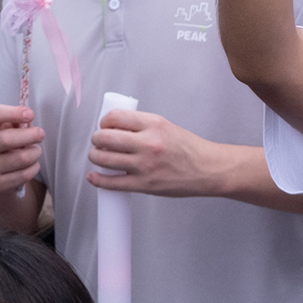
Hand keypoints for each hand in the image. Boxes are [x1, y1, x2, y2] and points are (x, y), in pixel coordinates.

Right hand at [0, 104, 45, 196]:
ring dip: (35, 153)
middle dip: (30, 135)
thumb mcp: (6, 130)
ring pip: (20, 158)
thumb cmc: (5, 146)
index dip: (13, 112)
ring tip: (36, 151)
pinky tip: (32, 165)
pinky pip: (24, 174)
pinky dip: (34, 167)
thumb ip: (17, 122)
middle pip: (6, 139)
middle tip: (41, 134)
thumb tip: (28, 118)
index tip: (30, 114)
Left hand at [86, 109, 228, 195]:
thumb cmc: (189, 149)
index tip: (104, 126)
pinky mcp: (144, 184)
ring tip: (96, 156)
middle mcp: (148, 143)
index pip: (116, 117)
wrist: (207, 169)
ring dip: (95, 157)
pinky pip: (112, 182)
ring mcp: (145, 165)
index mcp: (154, 124)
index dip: (104, 121)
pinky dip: (98, 180)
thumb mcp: (167, 127)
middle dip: (96, 139)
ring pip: (105, 159)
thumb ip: (143, 127)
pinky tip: (94, 177)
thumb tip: (117, 129)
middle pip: (106, 137)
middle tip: (97, 141)